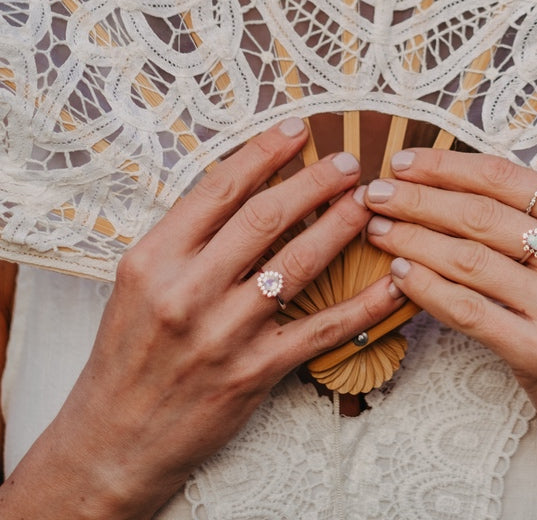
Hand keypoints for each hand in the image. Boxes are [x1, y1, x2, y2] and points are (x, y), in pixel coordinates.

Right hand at [39, 119, 405, 518]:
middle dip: (314, 182)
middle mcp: (188, 291)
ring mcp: (224, 334)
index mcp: (155, 259)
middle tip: (347, 163)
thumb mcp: (139, 280)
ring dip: (340, 226)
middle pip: (265, 218)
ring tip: (366, 201)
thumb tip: (246, 181)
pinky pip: (320, 330)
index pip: (220, 189)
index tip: (298, 129)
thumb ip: (186, 235)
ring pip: (297, 264)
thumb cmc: (131, 351)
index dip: (265, 153)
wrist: (116, 437)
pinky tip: (390, 282)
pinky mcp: (254, 372)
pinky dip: (362, 305)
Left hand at [363, 148, 536, 468]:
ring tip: (377, 229)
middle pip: (479, 214)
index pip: (505, 177)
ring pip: (466, 259)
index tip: (403, 162)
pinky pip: (468, 310)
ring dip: (411, 239)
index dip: (446, 165)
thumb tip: (456, 177)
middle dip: (417, 199)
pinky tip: (399, 274)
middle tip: (375, 193)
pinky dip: (425, 288)